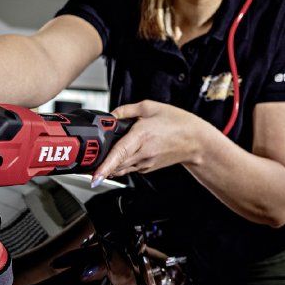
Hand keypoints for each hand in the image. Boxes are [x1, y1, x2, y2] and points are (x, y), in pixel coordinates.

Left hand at [91, 100, 207, 185]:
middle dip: (100, 166)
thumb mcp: (150, 107)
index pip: (119, 153)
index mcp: (142, 136)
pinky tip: (123, 155)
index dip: (105, 166)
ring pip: (121, 169)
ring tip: (100, 162)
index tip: (94, 177)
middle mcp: (143, 153)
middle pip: (115, 165)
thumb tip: (110, 116)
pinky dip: (121, 164)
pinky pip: (129, 168)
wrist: (196, 141)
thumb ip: (126, 110)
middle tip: (88, 165)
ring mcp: (146, 163)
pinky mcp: (148, 168)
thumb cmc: (177, 123)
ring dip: (110, 166)